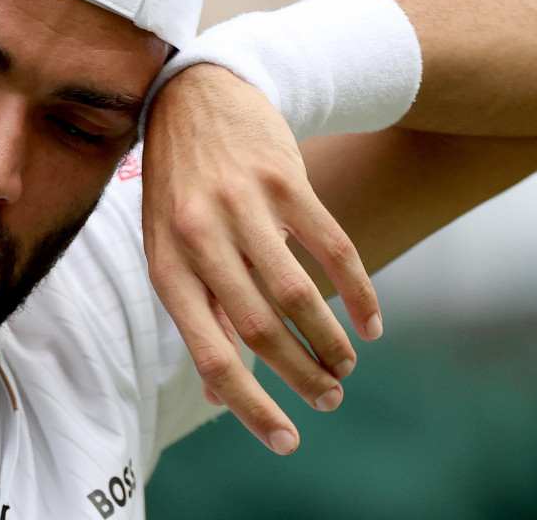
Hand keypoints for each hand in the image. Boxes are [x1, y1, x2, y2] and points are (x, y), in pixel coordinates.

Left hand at [142, 64, 382, 454]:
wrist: (196, 94)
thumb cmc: (179, 186)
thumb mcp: (167, 246)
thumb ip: (197, 314)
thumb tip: (219, 397)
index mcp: (166, 266)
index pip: (209, 354)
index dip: (250, 405)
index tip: (287, 442)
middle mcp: (199, 238)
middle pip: (261, 329)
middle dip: (302, 377)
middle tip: (330, 399)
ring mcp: (243, 206)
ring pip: (298, 294)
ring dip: (331, 341)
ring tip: (346, 366)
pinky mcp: (285, 181)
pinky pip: (333, 248)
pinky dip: (359, 292)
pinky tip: (370, 322)